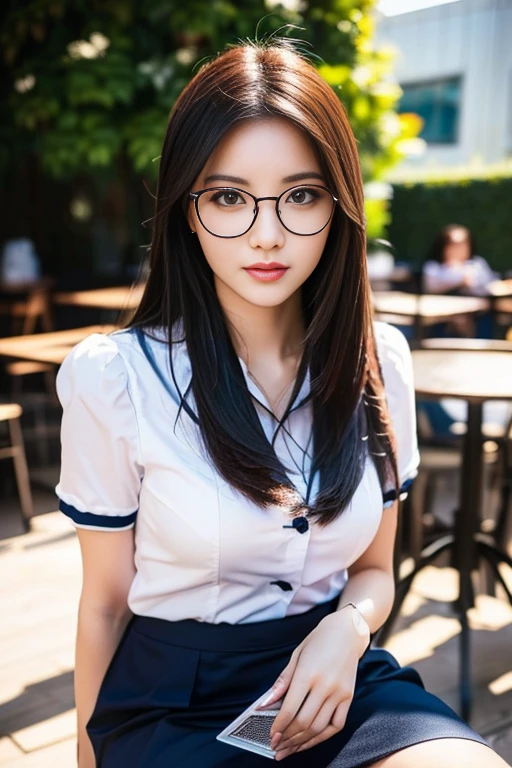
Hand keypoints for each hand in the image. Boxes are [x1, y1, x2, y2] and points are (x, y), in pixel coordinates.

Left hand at [261, 607, 368, 760]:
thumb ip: (282, 682)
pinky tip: (311, 740)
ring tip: (290, 748)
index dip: (278, 727)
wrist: (347, 631)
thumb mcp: (296, 656)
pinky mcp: (349, 697)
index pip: (290, 709)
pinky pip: (337, 725)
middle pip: (304, 722)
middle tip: (277, 747)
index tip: (271, 736)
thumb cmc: (319, 641)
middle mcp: (325, 685)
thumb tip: (265, 704)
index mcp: (307, 673)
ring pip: (319, 727)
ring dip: (302, 742)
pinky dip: (322, 736)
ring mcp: (339, 693)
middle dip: (287, 738)